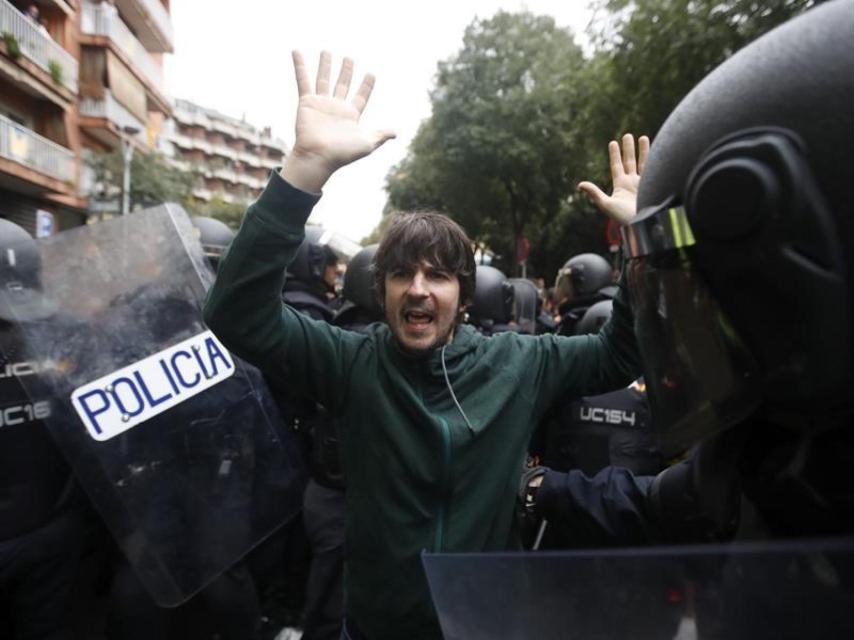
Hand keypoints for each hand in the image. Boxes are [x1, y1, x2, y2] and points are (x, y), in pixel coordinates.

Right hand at [280, 51, 395, 192]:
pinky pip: (303, 80)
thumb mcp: (366, 144)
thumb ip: (380, 136)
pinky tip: (296, 52)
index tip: (371, 74)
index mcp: (351, 116)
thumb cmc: (343, 154)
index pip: (361, 96)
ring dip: (325, 64)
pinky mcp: (307, 102)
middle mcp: (336, 108)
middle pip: (342, 84)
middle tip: (349, 58)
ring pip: (324, 79)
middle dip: (346, 71)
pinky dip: (299, 66)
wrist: (318, 157)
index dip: (366, 86)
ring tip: (326, 51)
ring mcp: (321, 103)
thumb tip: (396, 133)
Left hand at [578, 133, 649, 224]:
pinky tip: (658, 148)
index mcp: (621, 186)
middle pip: (629, 161)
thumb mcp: (607, 205)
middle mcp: (632, 183)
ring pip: (643, 162)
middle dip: (628, 148)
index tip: (613, 142)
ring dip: (643, 150)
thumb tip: (580, 184)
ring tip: (641, 137)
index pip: (616, 166)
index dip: (614, 154)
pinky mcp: (655, 185)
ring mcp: (644, 183)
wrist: (643, 225)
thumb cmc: (624, 218)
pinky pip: (655, 168)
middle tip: (627, 135)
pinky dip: (655, 158)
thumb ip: (595, 193)